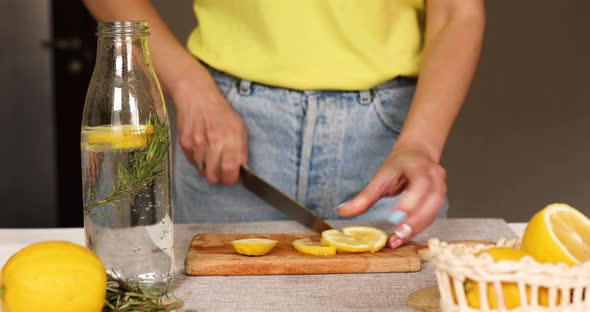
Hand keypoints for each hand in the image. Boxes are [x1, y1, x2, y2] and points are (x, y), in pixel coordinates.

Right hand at [172, 67, 247, 184]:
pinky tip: (201, 148)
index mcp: (230, 138)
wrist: (196, 96)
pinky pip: (192, 162)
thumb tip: (241, 169)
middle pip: (213, 176)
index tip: (232, 178)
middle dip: (218, 178)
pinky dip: (198, 160)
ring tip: (211, 155)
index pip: (230, 169)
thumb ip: (242, 149)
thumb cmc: (221, 112)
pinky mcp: (184, 143)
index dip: (231, 179)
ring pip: (202, 171)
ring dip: (207, 168)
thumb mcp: (239, 127)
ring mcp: (197, 143)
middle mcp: (213, 141)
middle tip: (221, 171)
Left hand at [337, 147, 446, 248]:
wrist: (417, 154)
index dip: (410, 201)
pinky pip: (432, 217)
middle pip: (432, 200)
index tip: (395, 217)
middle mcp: (434, 176)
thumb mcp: (380, 176)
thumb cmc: (400, 165)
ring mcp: (441, 188)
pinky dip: (418, 228)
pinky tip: (404, 237)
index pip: (420, 183)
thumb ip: (364, 196)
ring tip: (398, 240)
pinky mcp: (439, 201)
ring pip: (433, 212)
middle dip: (415, 220)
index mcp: (419, 166)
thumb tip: (343, 211)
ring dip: (416, 228)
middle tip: (398, 235)